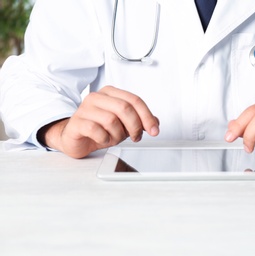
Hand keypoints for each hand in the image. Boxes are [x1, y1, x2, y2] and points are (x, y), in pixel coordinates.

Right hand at [38, 86, 159, 157]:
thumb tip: (155, 122)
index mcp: (110, 93)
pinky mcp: (76, 122)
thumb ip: (140, 121)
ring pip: (111, 120)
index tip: (154, 130)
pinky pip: (96, 130)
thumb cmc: (99, 129)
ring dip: (118, 134)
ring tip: (114, 138)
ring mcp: (85, 109)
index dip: (147, 116)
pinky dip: (104, 139)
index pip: (134, 100)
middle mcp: (97, 97)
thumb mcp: (124, 124)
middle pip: (124, 108)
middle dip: (135, 126)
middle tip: (136, 137)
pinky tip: (102, 139)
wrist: (76, 138)